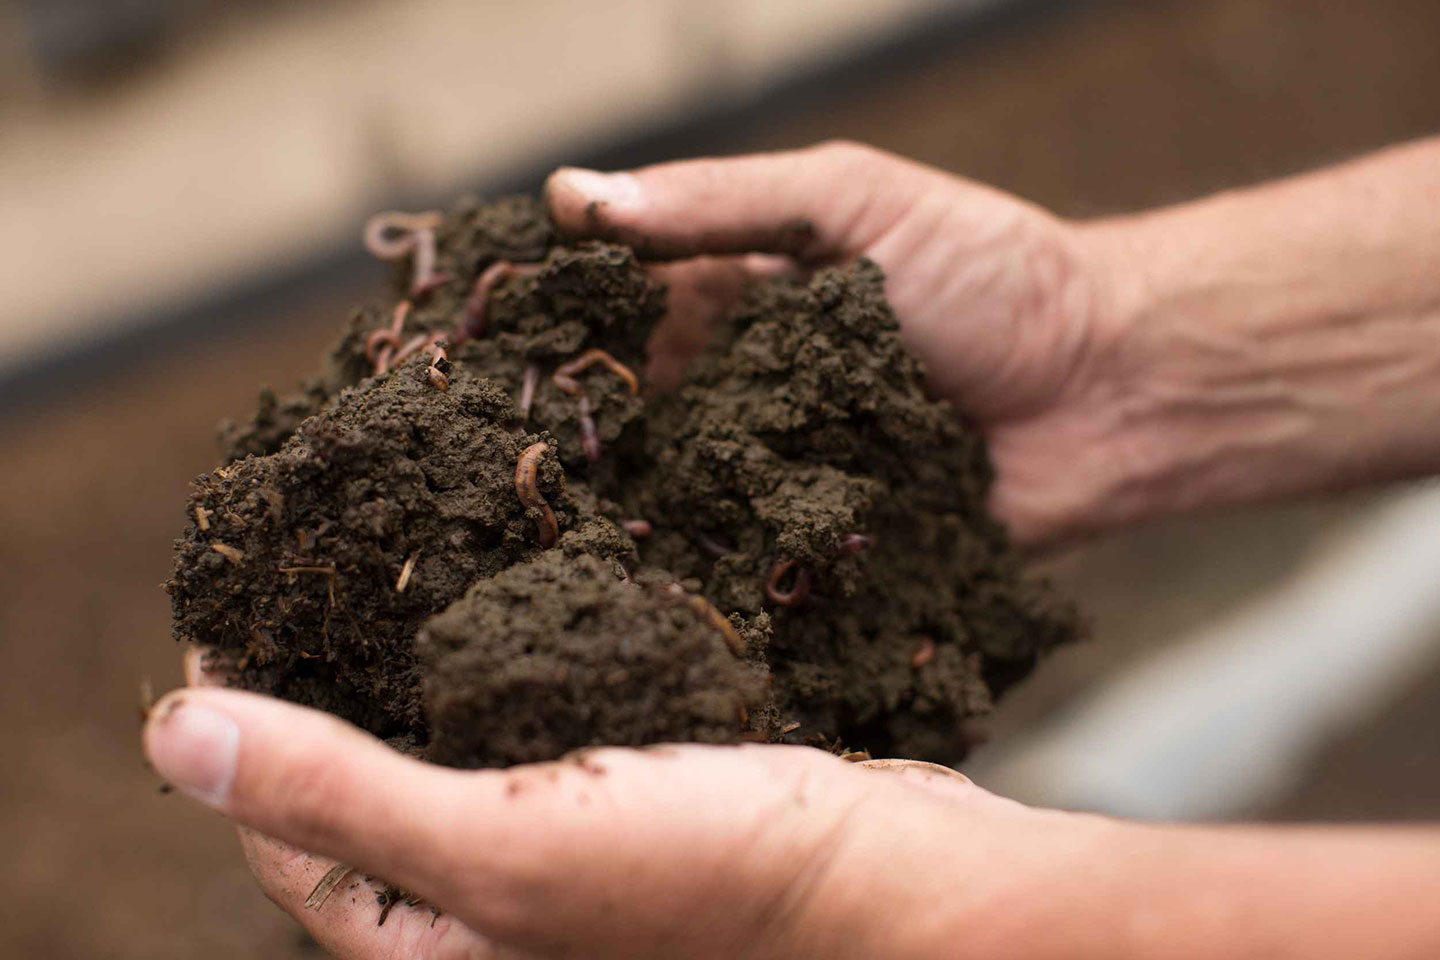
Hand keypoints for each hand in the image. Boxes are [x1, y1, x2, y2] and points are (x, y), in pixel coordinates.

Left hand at [143, 663, 1094, 959]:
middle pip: (360, 790)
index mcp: (436, 945)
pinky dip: (502, 661)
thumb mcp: (510, 841)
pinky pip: (530, 725)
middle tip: (303, 569)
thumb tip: (175, 739)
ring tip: (391, 562)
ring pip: (449, 747)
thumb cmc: (718, 883)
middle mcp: (490, 910)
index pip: (284, 835)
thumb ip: (341, 796)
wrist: (896, 884)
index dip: (236, 726)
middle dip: (319, 683)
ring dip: (409, 664)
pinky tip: (513, 590)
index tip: (220, 612)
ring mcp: (562, 854)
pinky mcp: (626, 800)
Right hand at [545, 142, 1137, 543]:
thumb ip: (721, 202)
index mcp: (739, 300)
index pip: (617, 312)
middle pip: (631, 418)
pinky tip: (639, 598)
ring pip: (676, 503)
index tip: (481, 353)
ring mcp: (780, 478)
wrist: (1113, 389)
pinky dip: (702, 580)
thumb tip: (572, 198)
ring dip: (622, 519)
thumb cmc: (991, 274)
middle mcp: (744, 391)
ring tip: (543, 544)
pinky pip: (750, 569)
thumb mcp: (852, 204)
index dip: (553, 328)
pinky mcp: (823, 553)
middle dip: (571, 439)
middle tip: (490, 469)